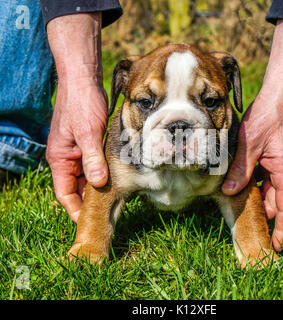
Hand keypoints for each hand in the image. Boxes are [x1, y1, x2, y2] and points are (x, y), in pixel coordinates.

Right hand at [46, 80, 107, 221]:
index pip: (65, 193)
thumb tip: (98, 184)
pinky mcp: (90, 144)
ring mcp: (79, 151)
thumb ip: (92, 159)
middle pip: (77, 188)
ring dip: (99, 187)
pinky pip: (96, 164)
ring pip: (88, 177)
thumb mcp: (87, 133)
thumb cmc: (82, 104)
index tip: (89, 222)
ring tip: (114, 201)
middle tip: (107, 214)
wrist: (83, 80)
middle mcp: (68, 158)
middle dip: (89, 201)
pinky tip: (117, 179)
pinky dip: (104, 173)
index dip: (75, 209)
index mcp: (60, 159)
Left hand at [222, 86, 282, 250]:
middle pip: (278, 200)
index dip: (282, 229)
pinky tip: (243, 179)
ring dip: (259, 195)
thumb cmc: (269, 115)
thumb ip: (240, 170)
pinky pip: (271, 174)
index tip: (277, 246)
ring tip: (240, 201)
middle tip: (247, 223)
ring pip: (273, 187)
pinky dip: (259, 180)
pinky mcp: (281, 154)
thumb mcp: (249, 144)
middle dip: (265, 212)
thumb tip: (228, 191)